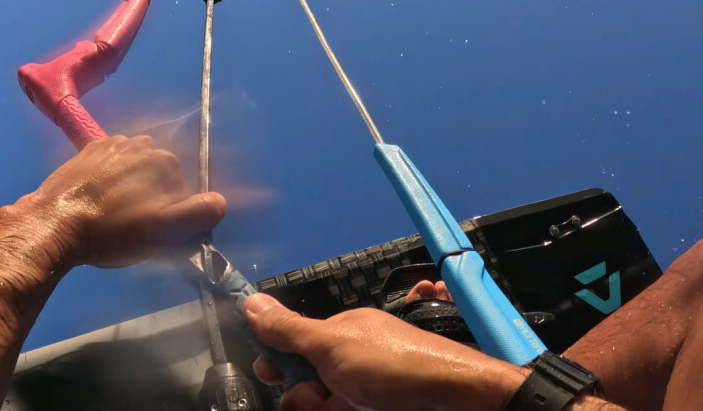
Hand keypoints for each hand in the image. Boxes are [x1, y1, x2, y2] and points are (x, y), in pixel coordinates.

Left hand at [16, 135, 225, 267]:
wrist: (54, 224)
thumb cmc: (113, 231)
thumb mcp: (165, 231)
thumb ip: (201, 214)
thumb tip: (219, 202)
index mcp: (166, 161)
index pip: (183, 192)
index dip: (172, 215)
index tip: (153, 233)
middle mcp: (143, 143)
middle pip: (159, 178)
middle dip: (152, 199)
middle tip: (132, 227)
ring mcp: (113, 144)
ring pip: (135, 171)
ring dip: (131, 188)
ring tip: (111, 215)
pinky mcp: (87, 150)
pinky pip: (111, 165)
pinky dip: (109, 179)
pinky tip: (96, 200)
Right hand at [244, 293, 526, 410]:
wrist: (453, 399)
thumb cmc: (393, 367)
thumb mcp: (332, 345)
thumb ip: (289, 329)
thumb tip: (250, 301)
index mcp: (345, 331)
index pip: (298, 342)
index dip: (279, 360)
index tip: (267, 376)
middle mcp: (357, 354)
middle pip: (310, 377)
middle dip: (301, 394)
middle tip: (312, 403)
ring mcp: (371, 385)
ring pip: (328, 401)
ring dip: (319, 407)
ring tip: (334, 409)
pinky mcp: (381, 408)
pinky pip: (348, 409)